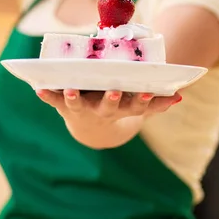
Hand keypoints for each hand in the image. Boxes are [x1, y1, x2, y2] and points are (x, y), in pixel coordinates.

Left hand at [36, 89, 181, 148]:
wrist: (92, 130)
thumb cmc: (117, 107)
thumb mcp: (136, 107)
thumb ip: (155, 102)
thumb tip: (180, 96)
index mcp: (123, 109)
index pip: (135, 106)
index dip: (142, 101)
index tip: (146, 92)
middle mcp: (103, 111)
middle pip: (109, 107)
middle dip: (112, 99)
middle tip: (115, 91)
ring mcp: (83, 110)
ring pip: (78, 105)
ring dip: (74, 98)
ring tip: (70, 89)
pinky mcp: (66, 108)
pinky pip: (54, 102)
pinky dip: (47, 96)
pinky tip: (38, 88)